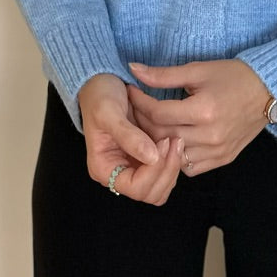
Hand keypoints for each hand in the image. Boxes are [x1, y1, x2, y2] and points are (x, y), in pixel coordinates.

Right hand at [77, 73, 184, 204]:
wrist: (103, 81)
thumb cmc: (100, 96)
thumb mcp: (109, 112)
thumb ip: (128, 136)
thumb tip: (151, 158)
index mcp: (104, 169)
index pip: (135, 188)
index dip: (153, 170)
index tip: (162, 142)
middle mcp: (119, 174)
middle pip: (151, 194)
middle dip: (166, 171)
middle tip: (174, 141)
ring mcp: (134, 168)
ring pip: (162, 188)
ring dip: (173, 167)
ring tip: (176, 139)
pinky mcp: (147, 159)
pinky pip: (166, 173)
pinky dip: (174, 161)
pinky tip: (175, 139)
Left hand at [125, 59, 271, 175]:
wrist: (268, 91)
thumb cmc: (233, 76)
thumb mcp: (198, 70)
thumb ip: (164, 74)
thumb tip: (133, 70)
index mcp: (203, 110)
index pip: (158, 113)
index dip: (139, 102)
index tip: (130, 92)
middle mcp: (210, 135)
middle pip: (162, 135)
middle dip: (142, 122)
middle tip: (134, 110)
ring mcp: (218, 151)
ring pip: (173, 156)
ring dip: (157, 142)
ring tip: (149, 126)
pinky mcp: (224, 159)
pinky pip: (191, 168)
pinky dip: (178, 157)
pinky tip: (173, 141)